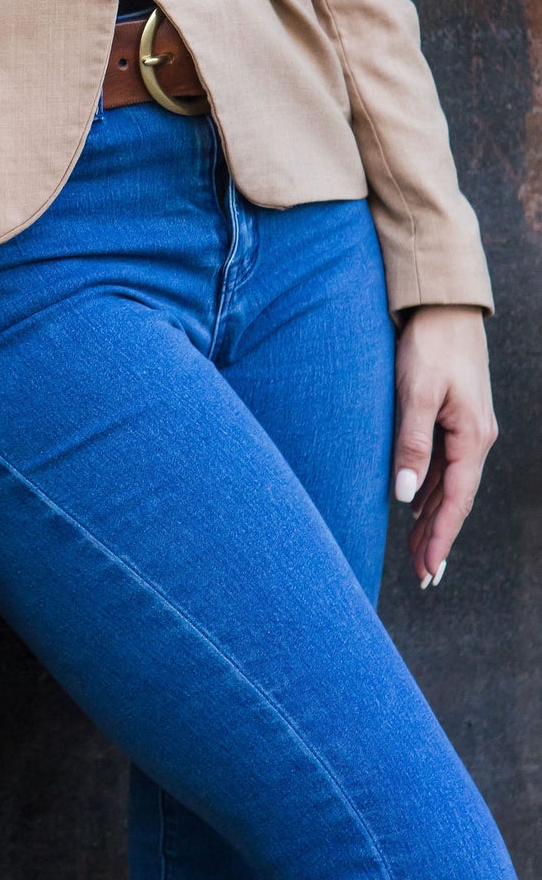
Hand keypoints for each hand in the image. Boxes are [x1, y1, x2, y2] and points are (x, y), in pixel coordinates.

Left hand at [392, 305, 496, 588]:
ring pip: (449, 484)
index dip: (441, 538)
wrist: (442, 304)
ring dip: (434, 517)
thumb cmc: (428, 344)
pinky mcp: (453, 415)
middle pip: (455, 499)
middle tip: (423, 575)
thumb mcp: (416, 393)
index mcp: (472, 436)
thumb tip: (405, 496)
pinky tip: (417, 505)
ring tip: (418, 551)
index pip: (456, 500)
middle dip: (439, 537)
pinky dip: (431, 490)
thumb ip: (411, 444)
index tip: (428, 571)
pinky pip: (443, 464)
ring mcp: (465, 426)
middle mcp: (474, 436)